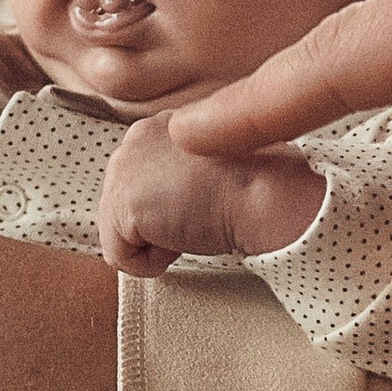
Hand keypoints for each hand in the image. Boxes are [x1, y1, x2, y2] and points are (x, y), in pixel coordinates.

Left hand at [97, 110, 322, 275]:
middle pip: (125, 206)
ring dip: (159, 242)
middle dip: (160, 222)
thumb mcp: (214, 167)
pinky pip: (122, 257)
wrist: (269, 192)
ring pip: (122, 233)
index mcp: (164, 125)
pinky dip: (151, 264)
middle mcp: (135, 138)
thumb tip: (171, 207)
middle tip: (201, 214)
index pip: (145, 182)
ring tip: (195, 222)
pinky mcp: (122, 203)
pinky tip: (183, 240)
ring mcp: (124, 169)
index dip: (173, 205)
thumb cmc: (258, 184)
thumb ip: (184, 174)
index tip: (205, 202)